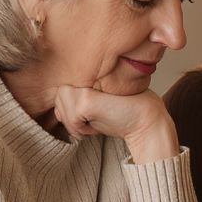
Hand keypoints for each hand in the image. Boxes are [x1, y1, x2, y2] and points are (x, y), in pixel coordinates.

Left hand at [54, 85, 178, 162]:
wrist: (146, 118)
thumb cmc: (121, 113)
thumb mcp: (94, 103)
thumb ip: (73, 101)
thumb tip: (54, 110)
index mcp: (84, 73)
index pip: (60, 94)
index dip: (73, 109)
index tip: (94, 110)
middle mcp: (83, 73)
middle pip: (57, 101)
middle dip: (72, 116)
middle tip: (98, 113)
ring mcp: (83, 87)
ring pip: (61, 110)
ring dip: (77, 123)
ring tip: (99, 116)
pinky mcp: (85, 99)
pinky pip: (71, 120)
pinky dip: (83, 129)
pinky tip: (99, 122)